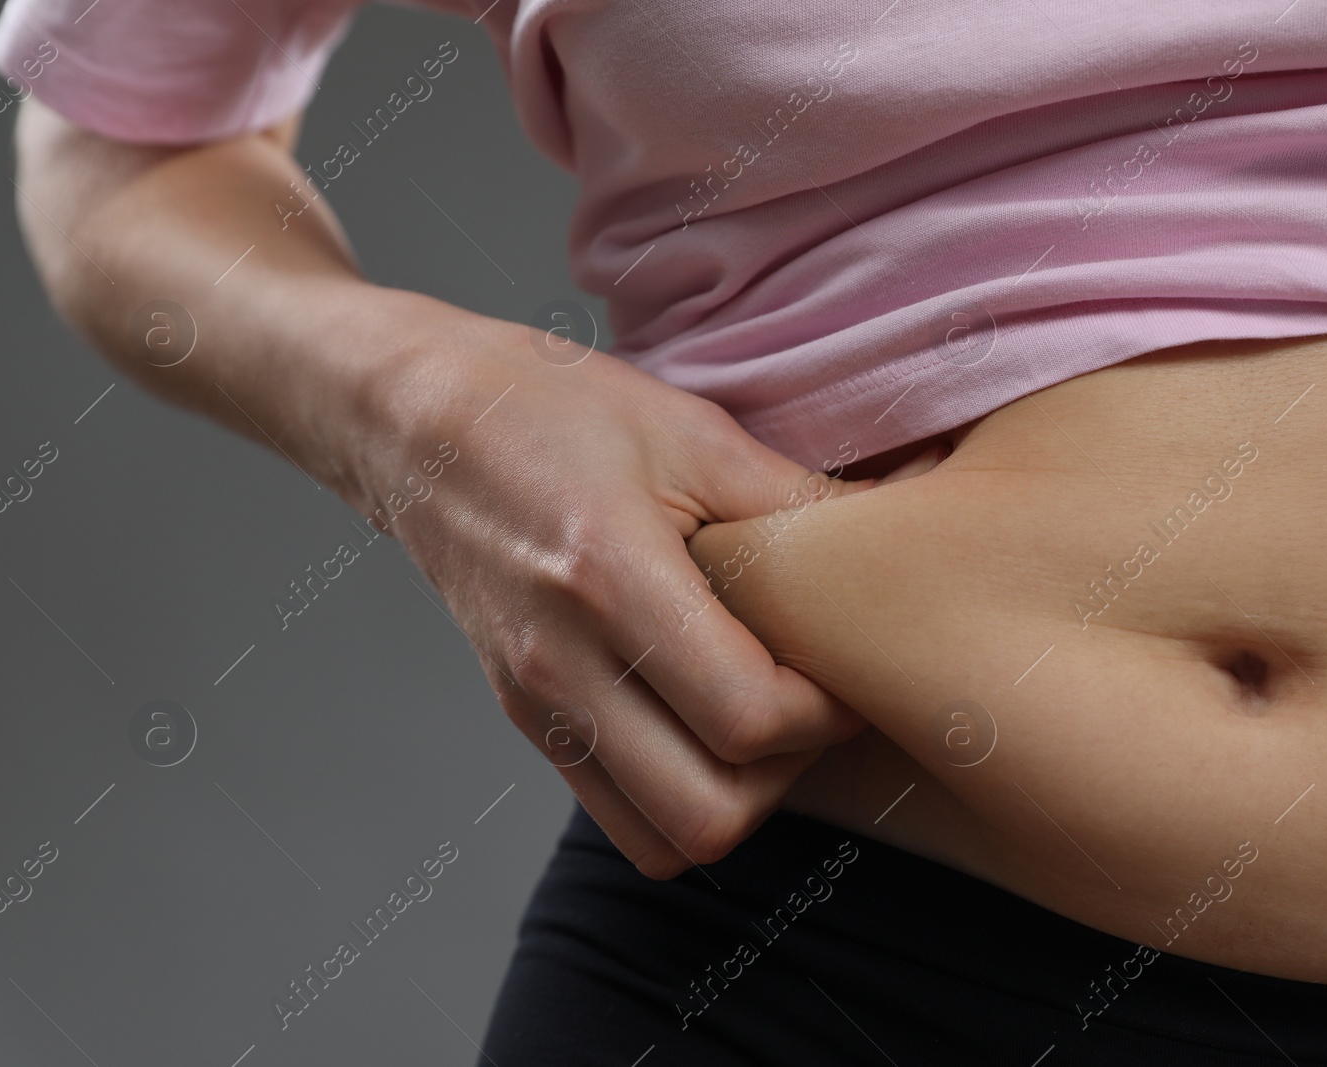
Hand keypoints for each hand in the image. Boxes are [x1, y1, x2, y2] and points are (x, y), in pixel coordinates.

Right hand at [356, 313, 874, 876]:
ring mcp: (537, 705)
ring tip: (760, 718)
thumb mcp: (690, 432)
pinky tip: (703, 720)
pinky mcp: (528, 721)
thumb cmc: (552, 409)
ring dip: (736, 799)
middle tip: (812, 701)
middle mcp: (562, 665)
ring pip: (664, 842)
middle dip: (789, 774)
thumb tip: (907, 523)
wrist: (420, 426)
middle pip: (710, 815)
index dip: (827, 711)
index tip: (848, 666)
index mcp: (609, 580)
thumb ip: (797, 504)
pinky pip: (619, 817)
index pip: (749, 719)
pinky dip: (679, 799)